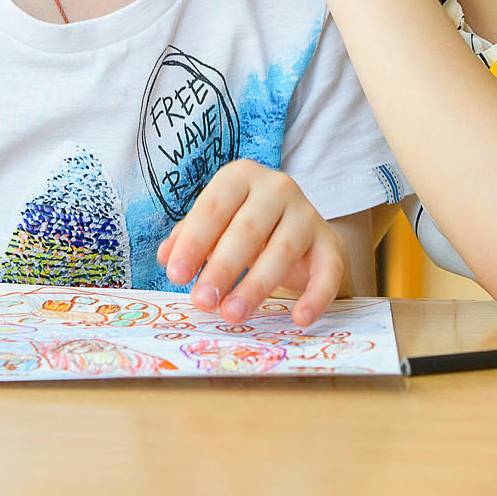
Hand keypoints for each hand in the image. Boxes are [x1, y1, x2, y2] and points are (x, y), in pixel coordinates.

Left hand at [155, 160, 347, 326]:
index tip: (176, 275)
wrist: (298, 227)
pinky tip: (299, 318)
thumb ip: (188, 237)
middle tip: (203, 301)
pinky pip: (327, 271)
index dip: (193, 242)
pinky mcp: (330, 243)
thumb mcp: (214, 225)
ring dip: (256, 286)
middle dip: (223, 268)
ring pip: (283, 250)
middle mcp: (277, 188)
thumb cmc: (242, 225)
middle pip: (248, 229)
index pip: (213, 208)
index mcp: (240, 177)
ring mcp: (307, 214)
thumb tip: (166, 256)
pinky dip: (316, 296)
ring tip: (233, 314)